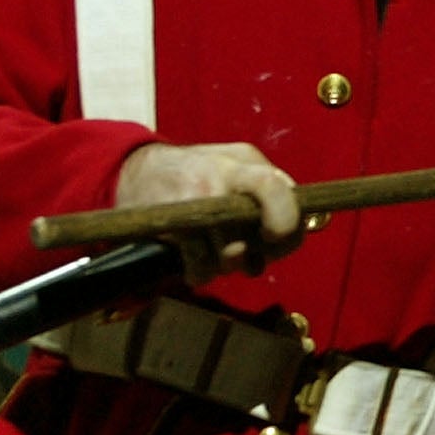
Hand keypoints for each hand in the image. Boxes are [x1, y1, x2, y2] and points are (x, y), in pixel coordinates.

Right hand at [115, 141, 303, 281]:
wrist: (133, 171)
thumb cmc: (194, 172)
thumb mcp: (233, 163)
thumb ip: (268, 187)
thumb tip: (300, 226)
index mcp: (242, 163)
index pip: (275, 187)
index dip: (285, 219)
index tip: (277, 237)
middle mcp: (219, 179)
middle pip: (254, 233)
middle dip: (256, 253)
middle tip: (248, 253)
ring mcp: (195, 203)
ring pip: (230, 256)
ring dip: (226, 264)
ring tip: (214, 249)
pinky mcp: (173, 226)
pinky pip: (201, 266)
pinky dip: (202, 272)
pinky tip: (194, 258)